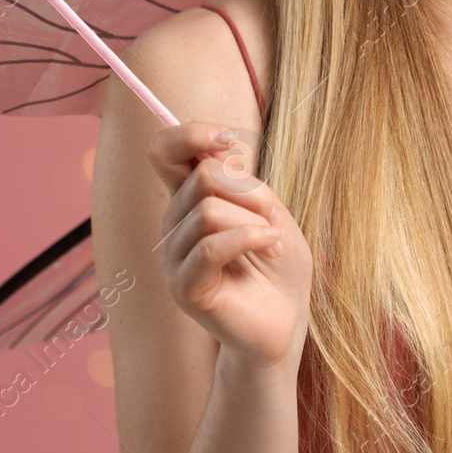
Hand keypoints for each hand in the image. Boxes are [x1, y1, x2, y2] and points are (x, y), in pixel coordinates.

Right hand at [147, 122, 312, 372]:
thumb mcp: (267, 207)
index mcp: (189, 199)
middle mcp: (173, 224)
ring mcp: (174, 257)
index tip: (229, 140)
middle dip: (251, 192)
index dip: (192, 134)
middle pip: (204, 177)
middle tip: (272, 220)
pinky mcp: (184, 287)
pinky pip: (211, 246)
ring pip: (209, 211)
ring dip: (255, 222)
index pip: (164, 151)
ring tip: (272, 242)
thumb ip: (239, 180)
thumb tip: (219, 153)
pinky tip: (270, 248)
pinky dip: (250, 239)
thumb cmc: (278, 262)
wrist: (287, 318)